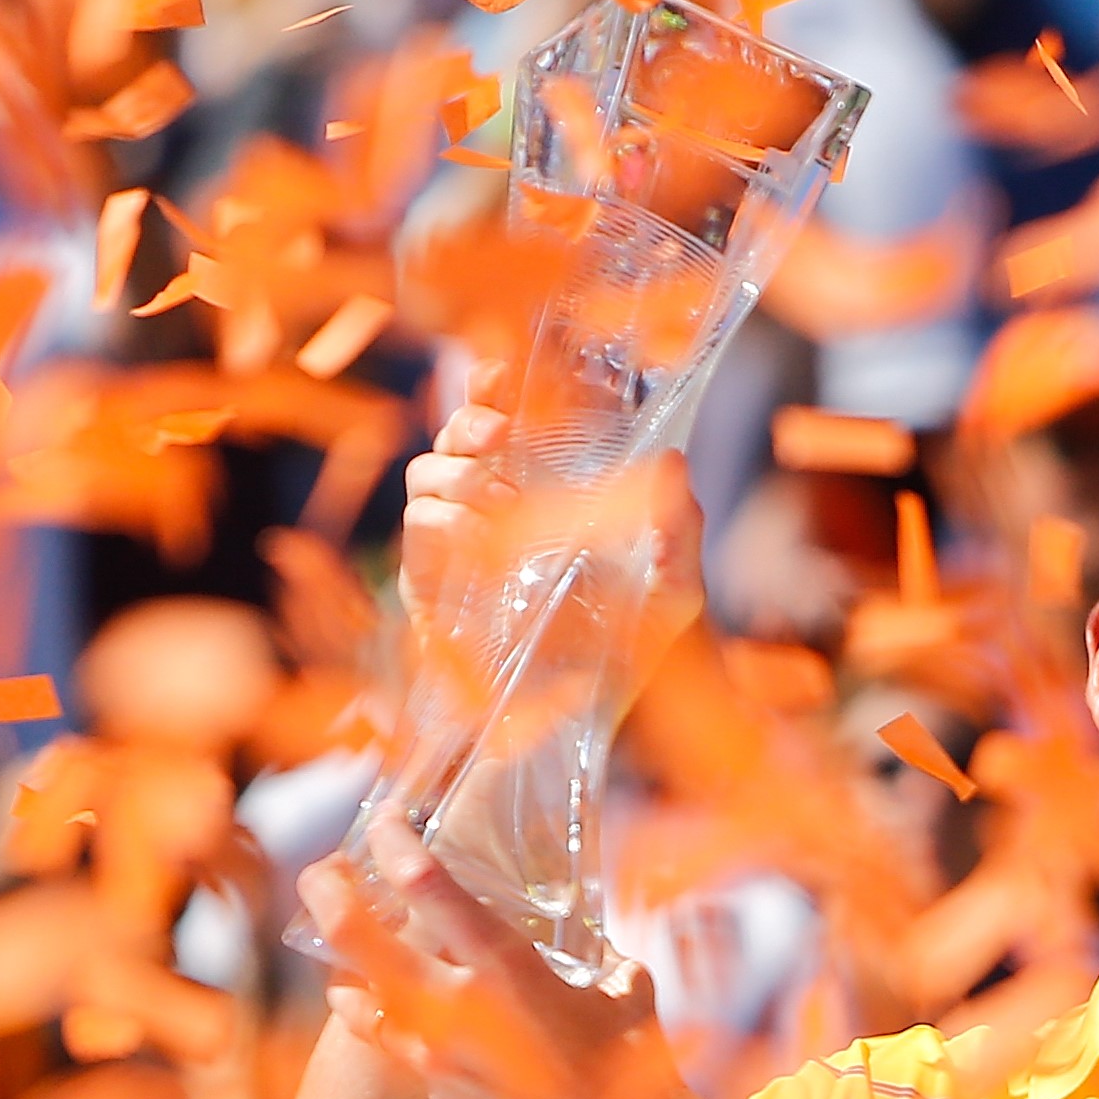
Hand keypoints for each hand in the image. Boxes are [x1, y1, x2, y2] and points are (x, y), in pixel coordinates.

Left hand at [298, 821, 696, 1098]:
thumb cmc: (631, 1062)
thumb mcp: (621, 983)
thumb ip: (589, 946)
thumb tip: (584, 917)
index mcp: (506, 967)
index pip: (429, 886)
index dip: (394, 842)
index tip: (385, 818)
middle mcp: (458, 1008)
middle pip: (357, 937)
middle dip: (327, 893)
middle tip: (321, 870)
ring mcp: (436, 1055)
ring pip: (356, 993)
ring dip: (343, 959)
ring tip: (338, 932)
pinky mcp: (432, 1089)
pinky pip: (386, 1039)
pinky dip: (371, 1010)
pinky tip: (369, 994)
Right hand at [400, 362, 707, 678]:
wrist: (583, 726)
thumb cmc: (631, 658)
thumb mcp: (673, 592)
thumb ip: (680, 531)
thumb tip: (673, 462)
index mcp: (539, 498)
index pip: (503, 424)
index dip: (491, 389)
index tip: (500, 372)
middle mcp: (488, 514)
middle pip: (452, 438)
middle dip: (470, 422)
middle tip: (504, 438)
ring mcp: (454, 551)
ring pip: (426, 476)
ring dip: (461, 476)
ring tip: (504, 502)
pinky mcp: (430, 592)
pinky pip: (419, 535)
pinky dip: (447, 525)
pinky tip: (483, 539)